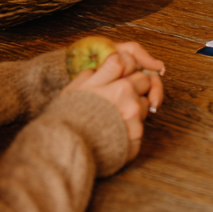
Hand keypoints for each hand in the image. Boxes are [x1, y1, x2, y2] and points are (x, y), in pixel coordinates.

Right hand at [66, 44, 164, 161]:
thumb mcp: (75, 88)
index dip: (123, 67)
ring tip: (115, 116)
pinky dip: (131, 127)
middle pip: (144, 80)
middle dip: (134, 85)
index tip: (117, 74)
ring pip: (145, 103)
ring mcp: (134, 117)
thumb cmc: (67, 118)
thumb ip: (91, 73)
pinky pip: (142, 125)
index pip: (129, 62)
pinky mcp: (136, 135)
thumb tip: (100, 67)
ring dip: (135, 106)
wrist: (67, 148)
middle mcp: (127, 97)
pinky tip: (115, 131)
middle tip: (118, 96)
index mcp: (114, 82)